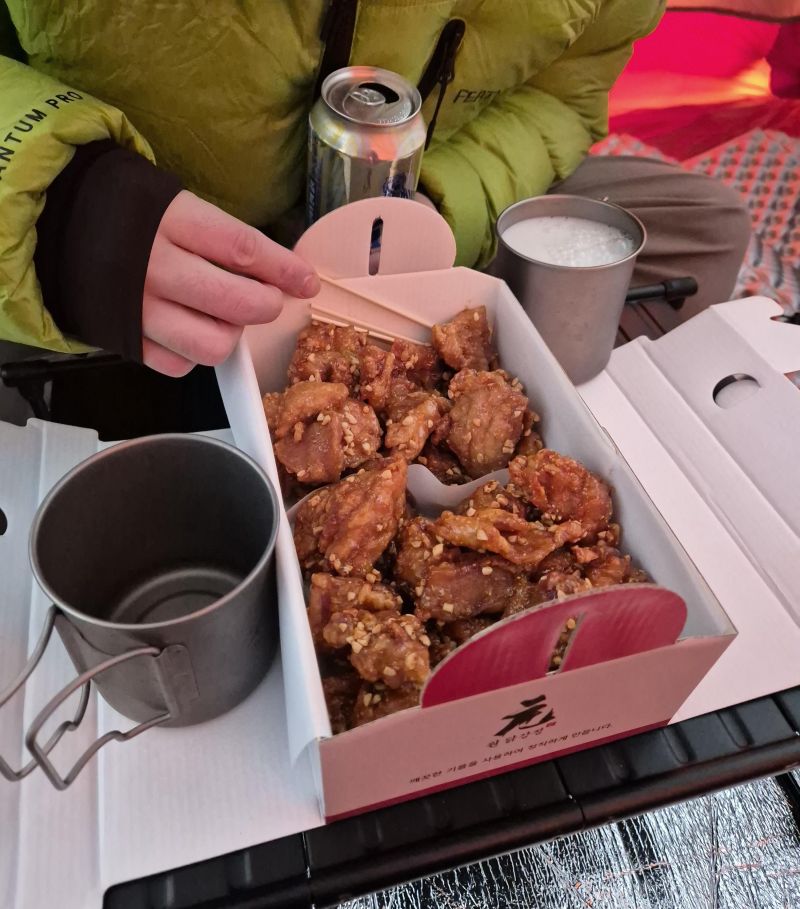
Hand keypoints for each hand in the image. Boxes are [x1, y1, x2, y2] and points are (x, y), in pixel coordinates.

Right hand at [142, 191, 319, 375]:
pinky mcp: (128, 339)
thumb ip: (224, 240)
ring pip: (213, 346)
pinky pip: (179, 365)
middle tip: (267, 300)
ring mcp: (140, 308)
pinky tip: (188, 328)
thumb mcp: (176, 205)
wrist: (57, 225)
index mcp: (172, 222)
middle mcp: (156, 267)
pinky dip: (193, 354)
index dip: (285, 270)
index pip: (245, 250)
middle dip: (267, 306)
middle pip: (238, 303)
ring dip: (230, 335)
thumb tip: (281, 271)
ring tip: (220, 316)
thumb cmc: (130, 214)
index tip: (306, 282)